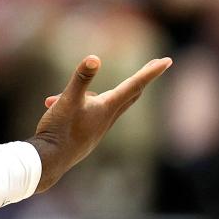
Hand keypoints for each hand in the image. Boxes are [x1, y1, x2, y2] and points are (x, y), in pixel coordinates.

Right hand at [28, 55, 171, 192]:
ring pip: (105, 104)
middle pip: (131, 94)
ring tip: (52, 99)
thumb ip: (81, 78)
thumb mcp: (68, 99)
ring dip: (90, 94)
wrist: (50, 161)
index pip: (134, 85)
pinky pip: (91, 114)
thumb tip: (94, 58)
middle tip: (154, 65)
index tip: (167, 60)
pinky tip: (54, 107)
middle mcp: (107, 118)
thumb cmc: (60, 129)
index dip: (151, 71)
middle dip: (142, 78)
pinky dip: (79, 106)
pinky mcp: (89, 135)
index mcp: (107, 107)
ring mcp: (99, 128)